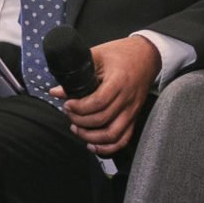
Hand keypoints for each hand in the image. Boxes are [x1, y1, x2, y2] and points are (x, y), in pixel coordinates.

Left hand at [58, 35, 160, 156]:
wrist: (147, 56)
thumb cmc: (122, 54)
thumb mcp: (98, 55)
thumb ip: (77, 73)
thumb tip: (56, 91)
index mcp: (119, 81)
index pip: (98, 102)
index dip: (79, 107)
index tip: (67, 104)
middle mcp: (127, 99)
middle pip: (102, 120)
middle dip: (79, 120)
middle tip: (69, 113)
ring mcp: (132, 111)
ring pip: (112, 135)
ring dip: (91, 137)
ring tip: (77, 128)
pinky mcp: (133, 117)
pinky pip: (123, 139)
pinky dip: (107, 147)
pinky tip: (93, 145)